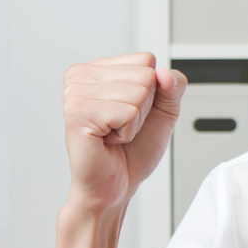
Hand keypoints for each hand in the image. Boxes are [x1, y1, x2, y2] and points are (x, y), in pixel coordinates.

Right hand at [61, 53, 186, 215]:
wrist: (114, 187)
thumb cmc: (131, 151)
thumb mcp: (163, 111)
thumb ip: (172, 85)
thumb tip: (164, 74)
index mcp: (95, 69)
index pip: (146, 60)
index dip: (150, 92)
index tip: (128, 112)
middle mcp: (80, 76)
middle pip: (144, 74)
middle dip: (143, 108)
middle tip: (120, 127)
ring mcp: (75, 93)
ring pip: (139, 92)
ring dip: (134, 122)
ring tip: (112, 134)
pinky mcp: (77, 113)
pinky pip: (128, 112)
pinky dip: (126, 132)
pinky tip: (107, 140)